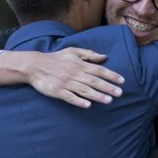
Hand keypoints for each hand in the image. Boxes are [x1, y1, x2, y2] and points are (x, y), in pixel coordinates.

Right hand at [0, 48, 124, 108]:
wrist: (35, 66)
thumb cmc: (56, 58)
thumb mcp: (73, 52)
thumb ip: (89, 54)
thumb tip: (104, 56)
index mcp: (79, 64)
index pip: (98, 70)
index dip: (111, 75)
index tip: (122, 81)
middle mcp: (74, 73)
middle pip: (94, 81)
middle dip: (108, 87)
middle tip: (120, 93)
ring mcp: (66, 83)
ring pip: (84, 90)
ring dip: (97, 95)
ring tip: (109, 101)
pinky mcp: (57, 91)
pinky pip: (70, 97)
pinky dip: (79, 101)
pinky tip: (88, 105)